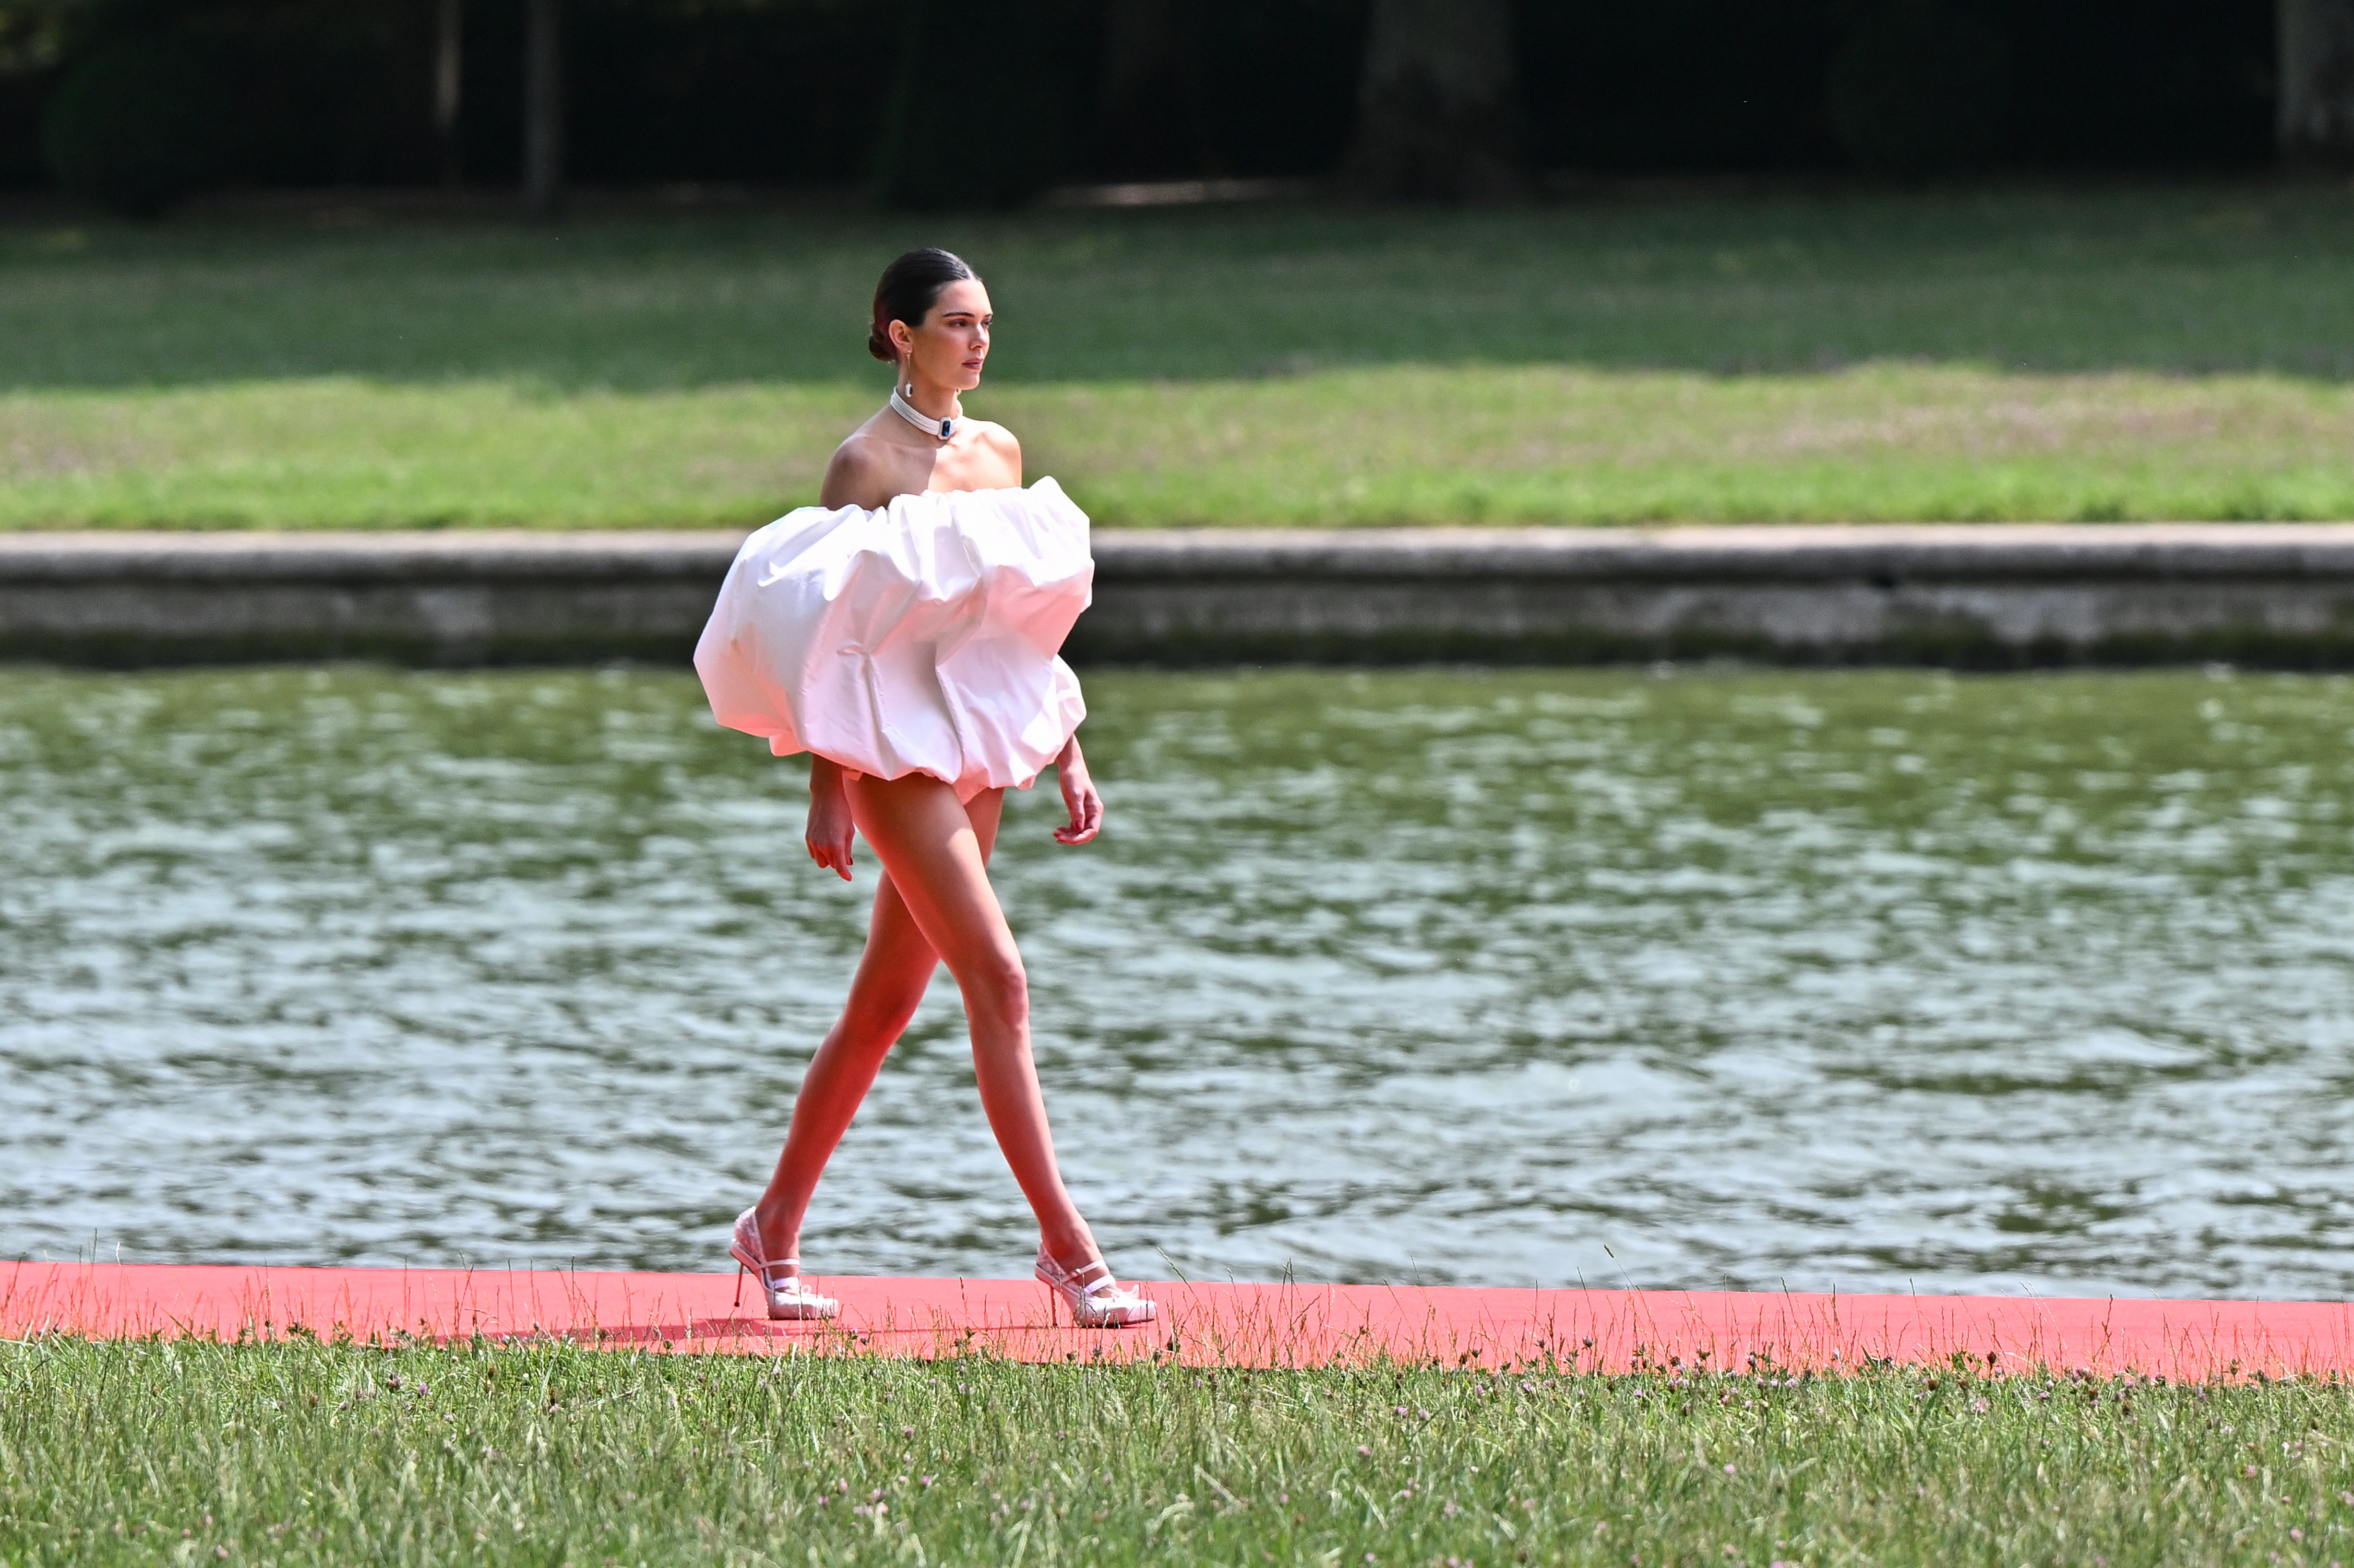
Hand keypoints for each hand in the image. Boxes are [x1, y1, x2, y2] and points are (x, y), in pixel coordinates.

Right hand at [806, 757, 854, 879]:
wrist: (826, 797)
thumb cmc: (842, 813)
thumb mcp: (849, 832)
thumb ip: (848, 850)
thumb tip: (848, 863)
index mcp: (836, 845)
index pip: (840, 867)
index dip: (845, 874)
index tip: (849, 878)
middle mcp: (823, 846)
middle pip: (831, 865)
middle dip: (838, 862)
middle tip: (845, 853)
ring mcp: (813, 842)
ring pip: (821, 861)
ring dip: (828, 858)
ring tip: (835, 845)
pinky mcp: (808, 838)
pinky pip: (813, 853)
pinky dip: (820, 852)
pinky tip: (826, 841)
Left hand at [1053, 736, 1102, 844]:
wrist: (1070, 767)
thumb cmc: (1074, 778)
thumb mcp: (1075, 794)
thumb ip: (1078, 811)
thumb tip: (1079, 828)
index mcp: (1096, 809)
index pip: (1092, 830)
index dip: (1081, 838)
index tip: (1067, 839)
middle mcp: (1092, 813)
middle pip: (1085, 833)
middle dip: (1073, 838)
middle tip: (1057, 836)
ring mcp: (1085, 813)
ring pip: (1079, 832)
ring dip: (1068, 835)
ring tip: (1055, 833)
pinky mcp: (1077, 812)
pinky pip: (1074, 827)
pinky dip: (1067, 830)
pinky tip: (1057, 829)